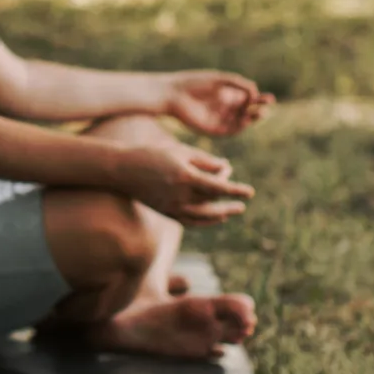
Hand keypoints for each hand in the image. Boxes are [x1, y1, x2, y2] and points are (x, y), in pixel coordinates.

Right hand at [120, 141, 253, 225]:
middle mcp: (180, 195)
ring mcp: (172, 207)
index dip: (236, 190)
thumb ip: (204, 160)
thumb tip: (225, 168)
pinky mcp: (166, 212)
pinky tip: (217, 218)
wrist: (123, 170)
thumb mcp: (180, 151)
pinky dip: (206, 221)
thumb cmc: (152, 154)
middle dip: (229, 199)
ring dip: (221, 214)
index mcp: (185, 177)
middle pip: (213, 201)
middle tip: (243, 201)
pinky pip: (191, 221)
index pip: (218, 187)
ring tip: (233, 211)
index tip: (250, 192)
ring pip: (204, 215)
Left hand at [164, 71, 272, 137]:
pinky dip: (239, 127)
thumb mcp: (220, 80)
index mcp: (226, 95)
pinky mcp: (211, 129)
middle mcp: (224, 108)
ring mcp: (218, 119)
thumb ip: (239, 84)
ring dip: (251, 119)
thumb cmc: (194, 83)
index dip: (260, 99)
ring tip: (260, 113)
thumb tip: (255, 93)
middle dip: (258, 109)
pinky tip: (246, 121)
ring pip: (240, 122)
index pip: (248, 99)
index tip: (270, 98)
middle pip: (246, 111)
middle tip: (268, 106)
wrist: (173, 94)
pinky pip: (229, 130)